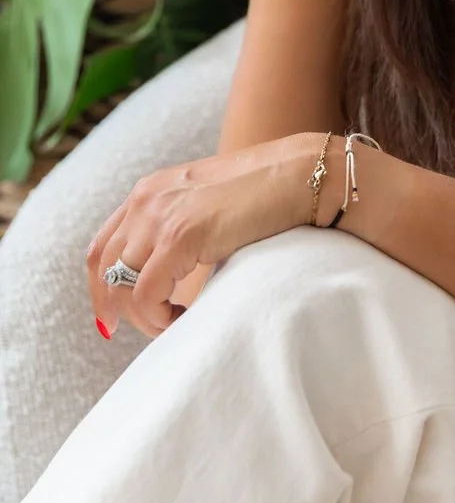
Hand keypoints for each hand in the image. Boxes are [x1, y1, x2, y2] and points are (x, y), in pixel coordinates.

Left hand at [85, 136, 316, 339]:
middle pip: (102, 269)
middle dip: (116, 309)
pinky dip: (158, 318)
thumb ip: (182, 226)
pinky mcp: (181, 235)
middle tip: (148, 328)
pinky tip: (184, 318)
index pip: (102, 247)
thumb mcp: (209, 204)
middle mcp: (146, 198)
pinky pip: (146, 295)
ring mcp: (160, 215)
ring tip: (175, 324)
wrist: (305, 174)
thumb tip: (169, 271)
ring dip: (143, 317)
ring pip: (121, 288)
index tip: (116, 318)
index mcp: (151, 190)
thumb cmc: (269, 193)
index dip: (102, 288)